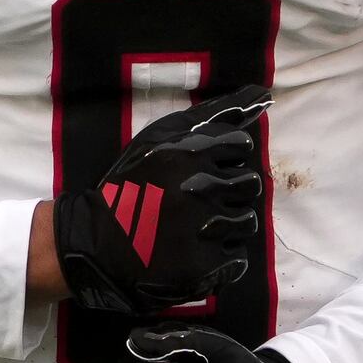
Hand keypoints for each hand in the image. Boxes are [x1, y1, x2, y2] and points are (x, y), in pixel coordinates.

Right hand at [52, 86, 268, 313]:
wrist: (98, 244)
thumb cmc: (135, 184)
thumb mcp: (162, 137)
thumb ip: (214, 114)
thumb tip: (263, 95)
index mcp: (188, 151)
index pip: (241, 146)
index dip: (223, 159)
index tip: (199, 170)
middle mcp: (198, 187)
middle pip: (250, 184)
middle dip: (228, 192)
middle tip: (195, 201)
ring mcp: (202, 229)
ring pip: (247, 222)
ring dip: (226, 225)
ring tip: (193, 227)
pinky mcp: (203, 267)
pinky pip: (237, 258)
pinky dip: (220, 258)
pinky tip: (193, 251)